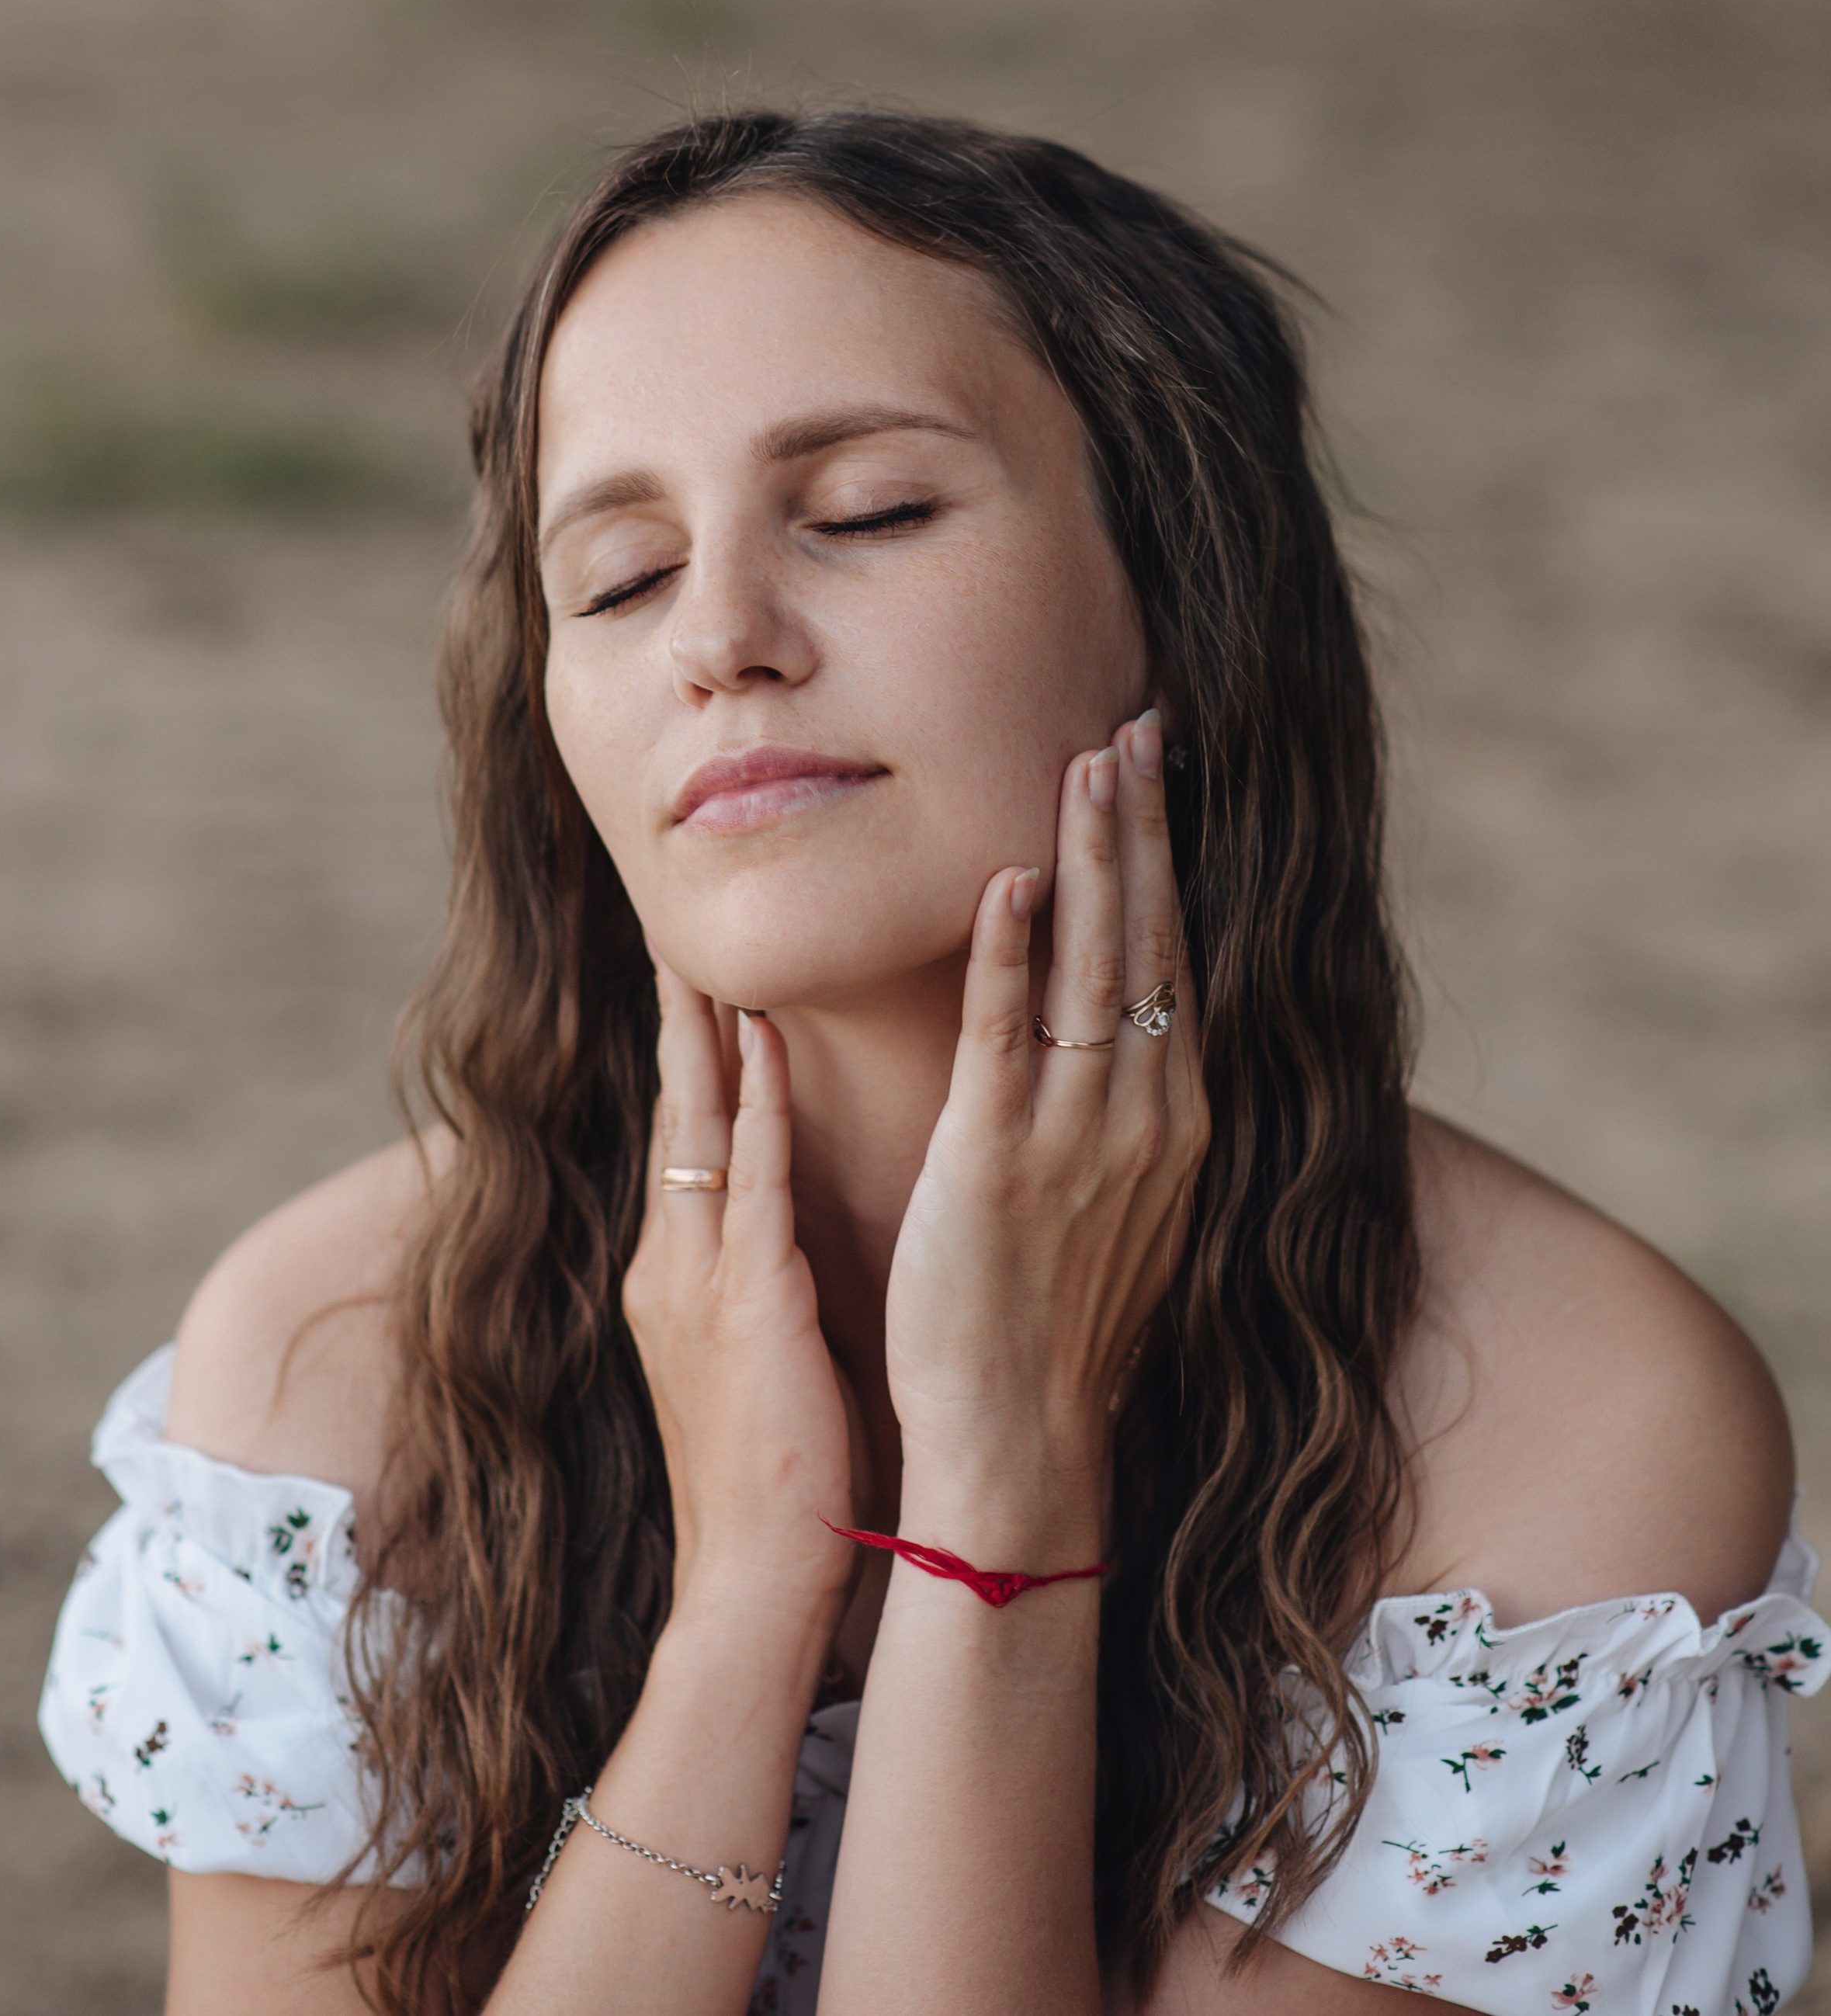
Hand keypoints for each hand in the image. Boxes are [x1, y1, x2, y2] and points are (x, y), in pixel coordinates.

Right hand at [622, 971, 857, 1632]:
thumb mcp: (757, 1362)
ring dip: (705, 1030)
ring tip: (703, 945)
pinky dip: (757, 1101)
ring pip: (700, 1123)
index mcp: (675, 1276)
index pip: (683, 1139)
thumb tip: (791, 1237)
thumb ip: (761, 1288)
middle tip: (678, 926)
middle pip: (675, 1110)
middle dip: (678, 1018)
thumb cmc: (779, 1485)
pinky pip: (750, 1177)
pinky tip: (763, 1039)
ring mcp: (698, 1278)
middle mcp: (671, 1262)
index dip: (688, 1056)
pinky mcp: (747, 1300)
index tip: (693, 976)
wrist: (757, 1586)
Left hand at [882, 712, 1208, 1541]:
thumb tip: (1129, 1029)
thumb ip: (1126, 1111)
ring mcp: (1076, 1140)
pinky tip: (1009, 882)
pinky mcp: (994, 1164)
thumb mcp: (1124, 1206)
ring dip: (1091, 860)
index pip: (1176, 960)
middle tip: (1134, 727)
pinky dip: (1009, 956)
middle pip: (1150, 941)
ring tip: (1084, 763)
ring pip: (1093, 968)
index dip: (1166, 861)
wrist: (1019, 1445)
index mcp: (1174, 1124)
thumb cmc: (1057, 1326)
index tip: (1158, 774)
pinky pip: (1007, 1038)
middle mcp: (1144, 1118)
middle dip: (1141, 828)